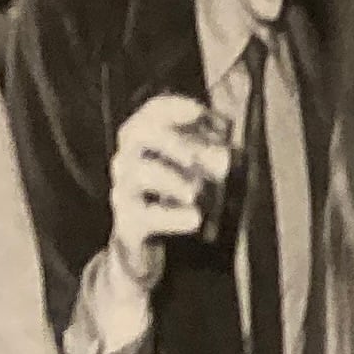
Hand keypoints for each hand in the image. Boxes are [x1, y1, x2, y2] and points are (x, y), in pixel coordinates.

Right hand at [107, 92, 226, 286]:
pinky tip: (195, 218)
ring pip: (138, 173)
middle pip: (137, 134)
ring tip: (195, 191)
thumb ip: (214, 148)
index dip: (172, 107)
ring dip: (170, 178)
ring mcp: (125, 190)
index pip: (151, 112)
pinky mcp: (129, 223)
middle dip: (170, 140)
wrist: (146, 246)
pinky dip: (172, 216)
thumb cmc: (176, 195)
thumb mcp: (196, 168)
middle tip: (195, 156)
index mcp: (144, 140)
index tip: (199, 112)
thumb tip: (228, 136)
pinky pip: (146, 215)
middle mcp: (128, 159)